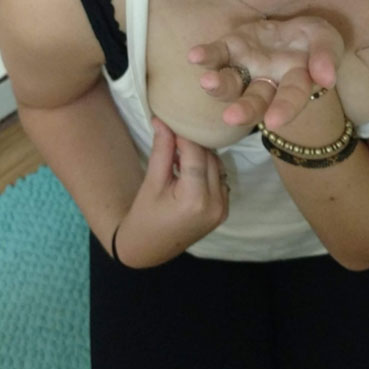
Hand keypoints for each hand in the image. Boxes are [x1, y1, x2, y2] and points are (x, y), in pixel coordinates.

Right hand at [114, 116, 229, 267]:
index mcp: (195, 199)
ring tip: (179, 151)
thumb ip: (162, 150)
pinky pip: (220, 178)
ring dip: (202, 155)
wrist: (148, 249)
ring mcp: (222, 209)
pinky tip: (189, 167)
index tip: (173, 121)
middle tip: (175, 133)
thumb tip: (162, 120)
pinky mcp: (224, 210)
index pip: (195, 154)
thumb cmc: (144, 216)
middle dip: (193, 144)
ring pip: (217, 166)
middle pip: (210, 158)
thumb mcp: (151, 182)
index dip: (184, 136)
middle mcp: (215, 204)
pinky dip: (207, 168)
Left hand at [187, 16, 344, 130]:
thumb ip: (326, 56)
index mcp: (295, 83)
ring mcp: (246, 67)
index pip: (291, 97)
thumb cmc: (313, 42)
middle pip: (255, 100)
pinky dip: (207, 56)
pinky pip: (218, 55)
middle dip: (244, 109)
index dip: (284, 109)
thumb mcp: (327, 40)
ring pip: (231, 83)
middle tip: (231, 117)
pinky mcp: (231, 47)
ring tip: (207, 82)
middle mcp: (266, 82)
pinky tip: (195, 56)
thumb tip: (325, 78)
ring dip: (219, 86)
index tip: (274, 122)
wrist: (293, 30)